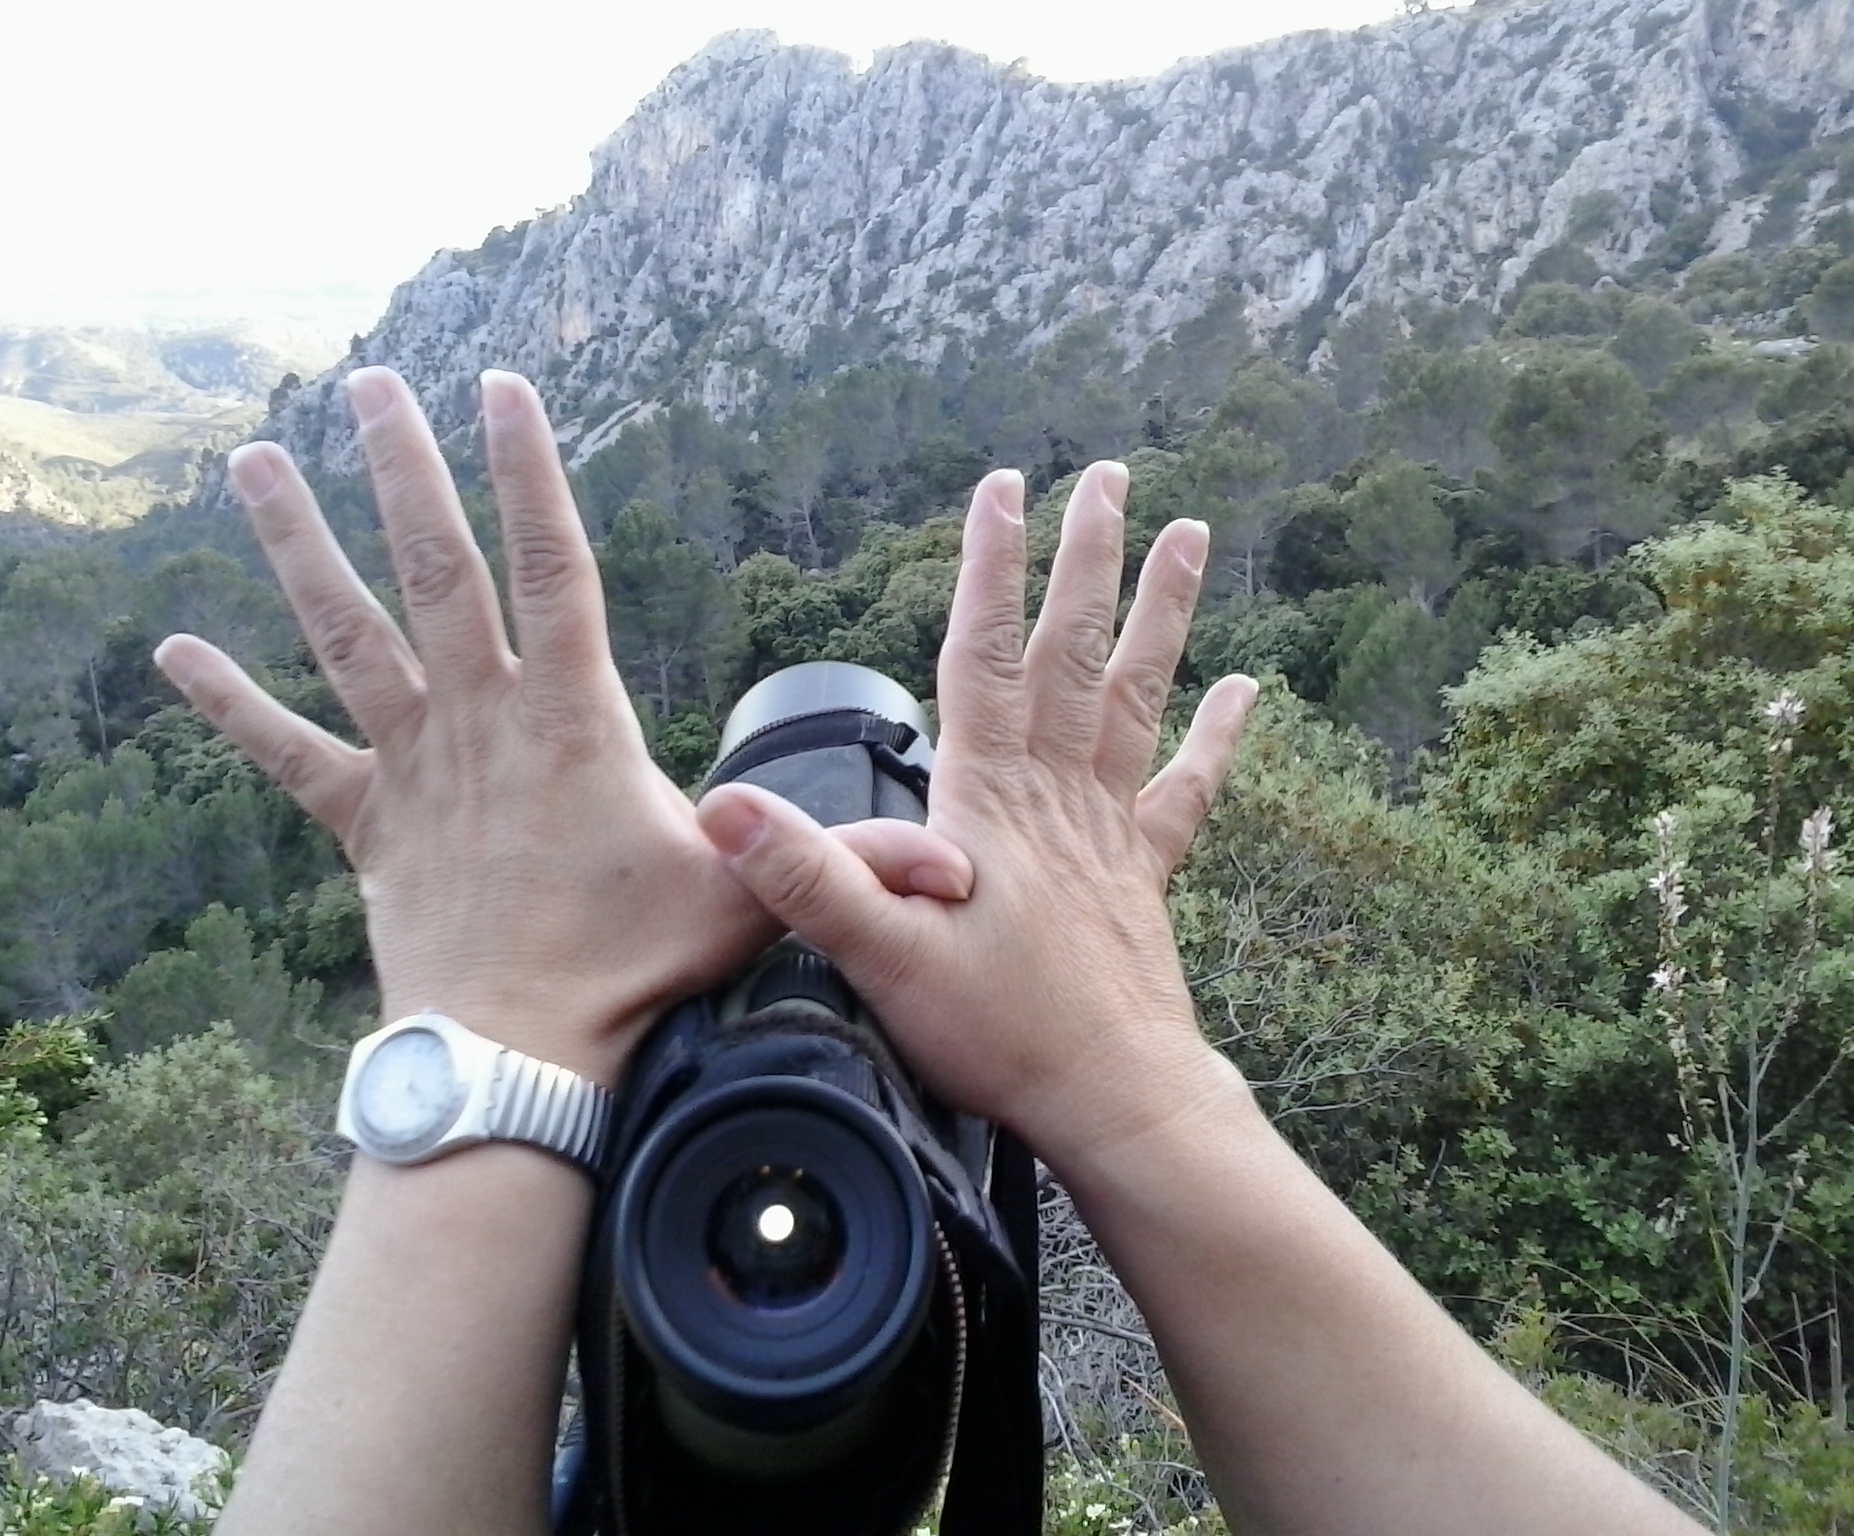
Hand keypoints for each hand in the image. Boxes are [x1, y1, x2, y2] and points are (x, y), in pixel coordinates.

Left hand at [153, 367, 964, 1085]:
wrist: (516, 1057)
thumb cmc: (633, 976)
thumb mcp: (748, 903)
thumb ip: (842, 864)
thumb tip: (952, 866)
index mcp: (570, 718)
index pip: (550, 564)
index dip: (527, 470)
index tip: (502, 387)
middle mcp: (481, 720)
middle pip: (433, 568)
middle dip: (402, 468)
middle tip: (370, 383)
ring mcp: (413, 766)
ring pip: (345, 635)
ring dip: (298, 545)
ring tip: (252, 462)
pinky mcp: (365, 822)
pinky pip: (288, 753)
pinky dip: (230, 704)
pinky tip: (171, 651)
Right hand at [698, 463, 1256, 1165]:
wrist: (1116, 1100)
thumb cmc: (1002, 1034)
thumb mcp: (881, 958)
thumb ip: (807, 876)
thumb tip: (725, 806)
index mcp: (990, 800)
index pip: (988, 656)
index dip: (990, 569)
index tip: (1003, 489)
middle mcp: (1057, 795)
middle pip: (1075, 653)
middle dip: (1089, 560)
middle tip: (1112, 477)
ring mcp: (1109, 831)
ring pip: (1137, 697)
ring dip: (1160, 613)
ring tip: (1189, 537)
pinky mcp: (1142, 875)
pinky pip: (1185, 791)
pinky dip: (1216, 737)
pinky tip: (1245, 691)